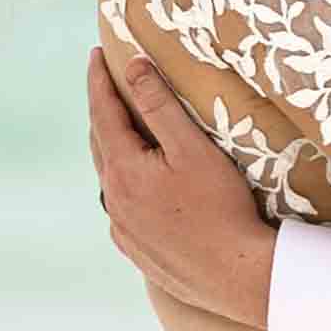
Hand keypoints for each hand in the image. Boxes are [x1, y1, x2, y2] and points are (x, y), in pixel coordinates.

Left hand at [87, 45, 278, 330]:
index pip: (102, 113)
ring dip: (113, 150)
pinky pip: (122, 208)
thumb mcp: (192, 147)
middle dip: (103, 112)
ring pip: (109, 179)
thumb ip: (159, 105)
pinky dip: (125, 185)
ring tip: (123, 130)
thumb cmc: (219, 207)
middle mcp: (113, 201)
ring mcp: (122, 229)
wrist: (235, 275)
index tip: (95, 55)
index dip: (98, 81)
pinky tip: (140, 186)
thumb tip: (132, 67)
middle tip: (109, 86)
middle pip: (100, 145)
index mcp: (121, 170)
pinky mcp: (136, 251)